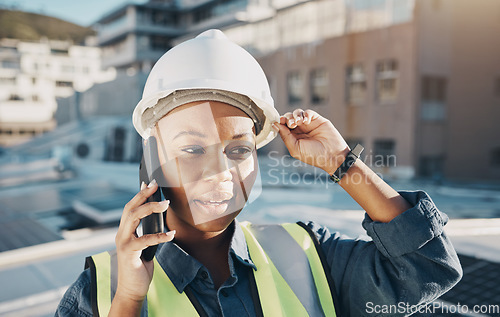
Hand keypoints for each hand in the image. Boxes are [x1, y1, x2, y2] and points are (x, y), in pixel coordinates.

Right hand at [113, 180, 174, 302]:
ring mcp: (122, 242)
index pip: (130, 208)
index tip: (148, 183)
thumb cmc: (140, 267)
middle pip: (130, 208)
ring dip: (150, 208)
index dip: (139, 194)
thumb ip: (149, 233)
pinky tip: (171, 234)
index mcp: (125, 231)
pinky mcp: (128, 253)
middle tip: (155, 185)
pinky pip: (144, 239)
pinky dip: (159, 236)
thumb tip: (160, 219)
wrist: (132, 289)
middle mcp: (121, 234)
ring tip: (165, 204)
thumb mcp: (146, 246)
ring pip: (133, 217)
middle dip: (143, 195)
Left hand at [273, 109, 349, 174]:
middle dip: (287, 118)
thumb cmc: (313, 156)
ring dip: (295, 115)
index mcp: (293, 137)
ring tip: (298, 122)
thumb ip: (285, 136)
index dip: (280, 122)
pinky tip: (306, 121)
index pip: (283, 126)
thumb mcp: (295, 148)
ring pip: (297, 113)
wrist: (332, 155)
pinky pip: (308, 112)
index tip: (279, 121)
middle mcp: (300, 130)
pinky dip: (305, 115)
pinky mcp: (318, 120)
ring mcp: (309, 125)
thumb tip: (275, 125)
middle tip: (291, 124)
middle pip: (289, 117)